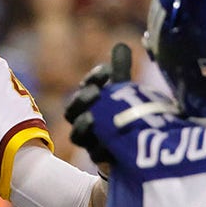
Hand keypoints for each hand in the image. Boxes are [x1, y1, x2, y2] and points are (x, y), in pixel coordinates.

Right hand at [66, 42, 130, 164]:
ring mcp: (91, 143)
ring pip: (78, 135)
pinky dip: (103, 149)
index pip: (85, 89)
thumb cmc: (123, 119)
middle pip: (72, 112)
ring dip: (84, 125)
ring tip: (93, 118)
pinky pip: (96, 156)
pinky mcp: (102, 161)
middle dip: (82, 101)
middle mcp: (85, 124)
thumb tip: (121, 45)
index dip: (92, 79)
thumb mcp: (124, 94)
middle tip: (96, 92)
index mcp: (89, 105)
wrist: (132, 153)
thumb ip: (120, 72)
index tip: (107, 71)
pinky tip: (113, 142)